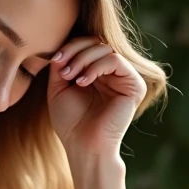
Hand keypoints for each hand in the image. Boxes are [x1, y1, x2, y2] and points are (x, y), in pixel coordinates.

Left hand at [47, 37, 146, 159]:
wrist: (83, 146)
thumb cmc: (70, 122)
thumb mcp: (59, 87)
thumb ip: (61, 64)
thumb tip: (63, 44)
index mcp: (97, 72)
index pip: (87, 45)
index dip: (70, 47)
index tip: (54, 61)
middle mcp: (113, 73)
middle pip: (96, 42)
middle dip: (75, 51)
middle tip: (61, 69)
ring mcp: (125, 78)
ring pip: (105, 48)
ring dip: (82, 59)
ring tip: (70, 77)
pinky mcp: (134, 85)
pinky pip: (115, 60)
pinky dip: (95, 67)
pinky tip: (83, 82)